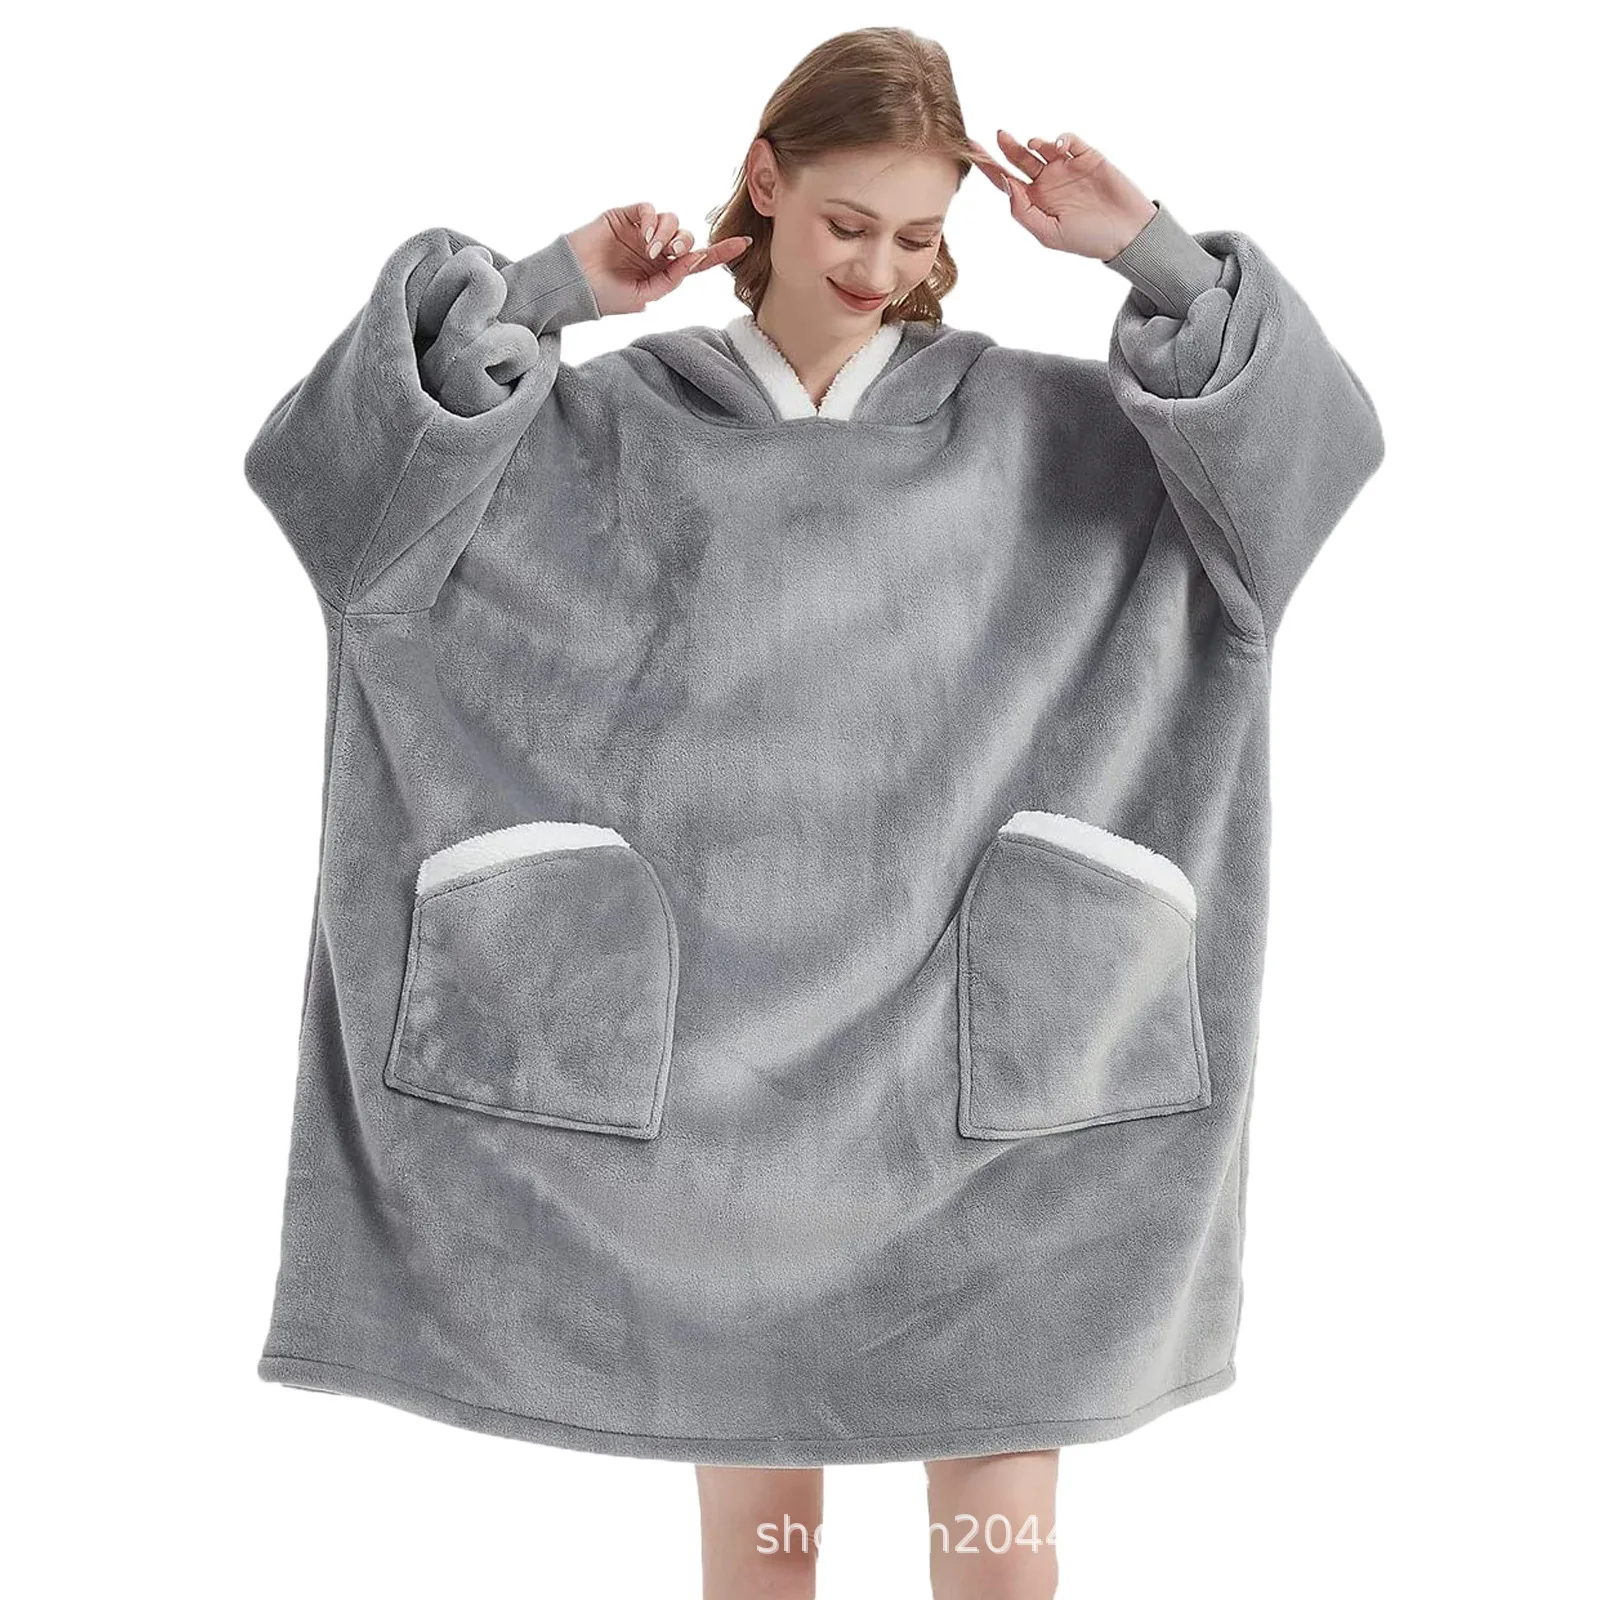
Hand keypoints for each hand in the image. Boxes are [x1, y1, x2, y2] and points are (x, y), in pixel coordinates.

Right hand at [565, 205, 750, 316]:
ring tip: (652, 250)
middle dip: (686, 244)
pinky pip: (649, 209)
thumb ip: (670, 280)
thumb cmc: (603, 297)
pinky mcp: (624, 217)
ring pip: (671, 221)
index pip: (697, 261)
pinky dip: (653, 219)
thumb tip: (693, 261)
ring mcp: (640, 233)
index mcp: (662, 272)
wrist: (572, 284)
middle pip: (686, 237)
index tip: (744, 244)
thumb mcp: (643, 297)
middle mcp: (655, 251)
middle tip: (672, 254)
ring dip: (668, 234)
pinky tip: (645, 236)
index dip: (720, 252)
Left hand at [971, 131, 1157, 262]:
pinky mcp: (1087, 156)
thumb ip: (1023, 212)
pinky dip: (1060, 138)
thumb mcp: (1049, 234)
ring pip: (1041, 147)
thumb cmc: (1088, 240)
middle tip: (1000, 135)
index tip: (972, 149)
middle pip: (1019, 159)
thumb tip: (1006, 184)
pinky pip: (1068, 140)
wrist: (1126, 233)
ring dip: (1034, 142)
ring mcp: (1066, 168)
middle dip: (1007, 147)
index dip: (989, 166)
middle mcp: (1047, 182)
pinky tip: (1058, 146)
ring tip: (1032, 145)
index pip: (1005, 181)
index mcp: (1034, 201)